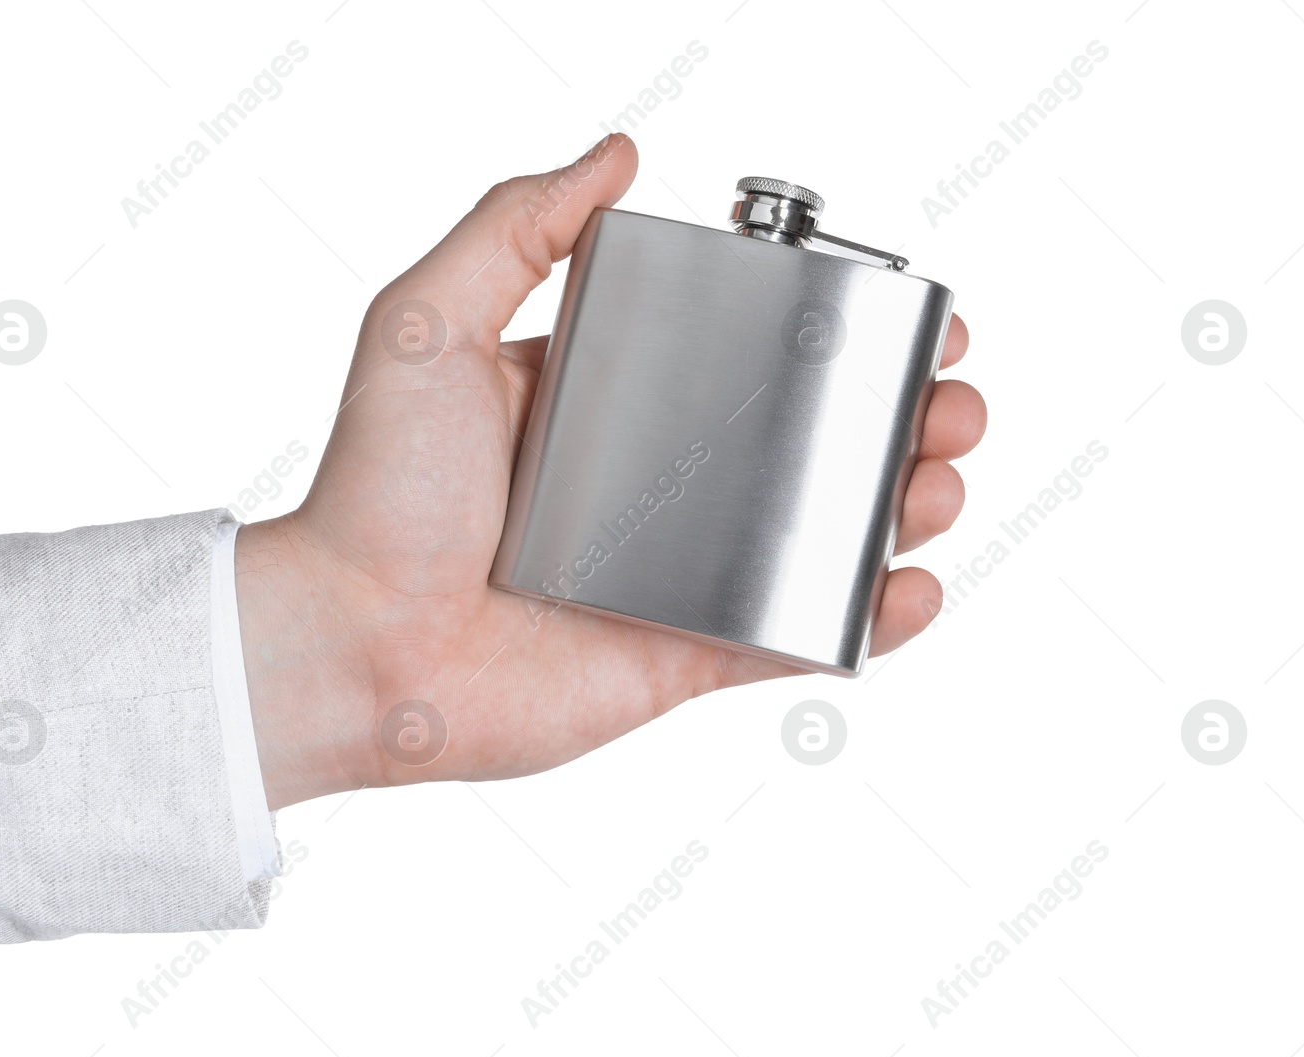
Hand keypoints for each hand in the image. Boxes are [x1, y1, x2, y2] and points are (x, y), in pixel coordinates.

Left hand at [235, 134, 985, 808]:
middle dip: (901, 417)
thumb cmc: (375, 490)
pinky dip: (867, 620)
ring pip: (823, 537)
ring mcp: (677, 574)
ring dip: (905, 507)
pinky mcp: (685, 658)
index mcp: (610, 401)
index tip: (906, 311)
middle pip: (811, 441)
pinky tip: (910, 588)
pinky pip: (796, 638)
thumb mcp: (427, 322)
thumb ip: (517, 226)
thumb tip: (622, 151)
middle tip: (948, 402)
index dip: (836, 333)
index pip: (748, 351)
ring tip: (938, 482)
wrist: (354, 642)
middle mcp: (654, 485)